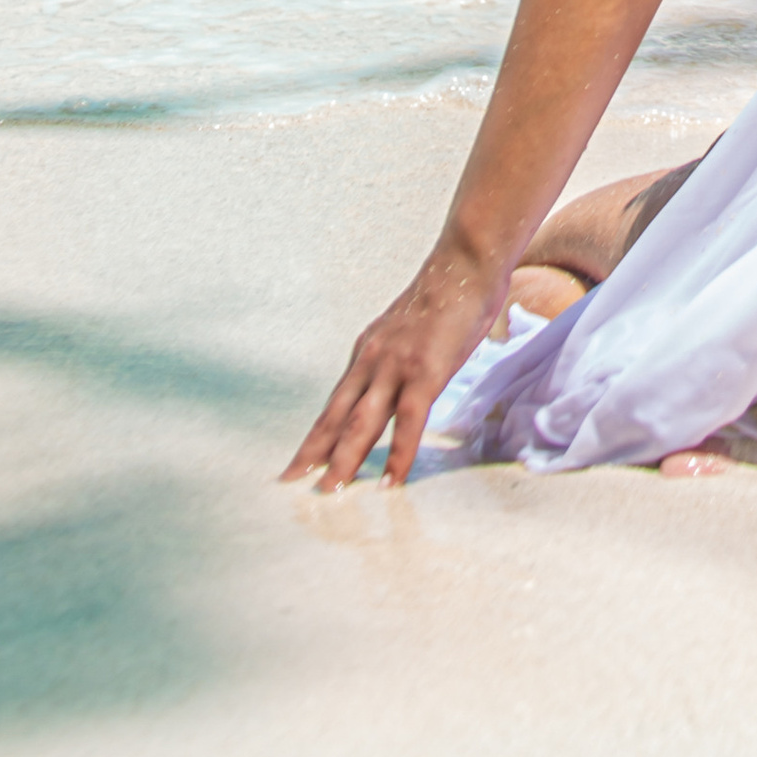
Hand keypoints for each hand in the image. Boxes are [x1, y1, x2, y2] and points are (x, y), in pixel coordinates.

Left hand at [281, 236, 509, 492]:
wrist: (465, 263)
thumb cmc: (445, 297)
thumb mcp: (407, 332)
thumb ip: (396, 362)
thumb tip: (394, 392)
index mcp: (366, 351)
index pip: (335, 404)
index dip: (315, 437)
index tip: (298, 465)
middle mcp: (372, 360)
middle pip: (335, 417)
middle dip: (313, 455)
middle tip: (290, 486)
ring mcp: (396, 366)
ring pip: (361, 423)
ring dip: (344, 461)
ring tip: (330, 494)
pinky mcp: (426, 372)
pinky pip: (408, 421)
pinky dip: (398, 454)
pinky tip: (391, 481)